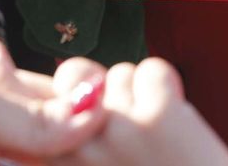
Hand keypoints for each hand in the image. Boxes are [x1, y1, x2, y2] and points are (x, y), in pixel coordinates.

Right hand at [46, 58, 227, 165]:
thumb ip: (75, 142)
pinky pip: (154, 70)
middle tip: (135, 140)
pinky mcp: (159, 115)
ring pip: (120, 73)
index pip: (50, 99)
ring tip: (157, 135)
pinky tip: (176, 122)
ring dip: (140, 95)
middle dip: (109, 98)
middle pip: (83, 80)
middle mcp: (80, 147)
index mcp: (58, 160)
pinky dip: (169, 88)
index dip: (79, 106)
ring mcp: (118, 130)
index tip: (101, 129)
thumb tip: (70, 86)